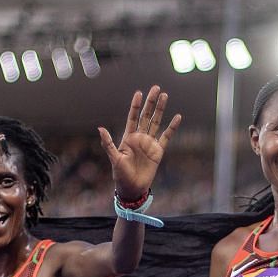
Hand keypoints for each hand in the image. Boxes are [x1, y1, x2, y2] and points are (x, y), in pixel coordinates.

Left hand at [101, 86, 183, 204]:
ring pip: (156, 122)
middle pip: (146, 116)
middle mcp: (139, 137)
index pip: (133, 117)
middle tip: (156, 88)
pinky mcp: (158, 151)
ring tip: (165, 96)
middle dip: (150, 102)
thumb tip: (100, 128)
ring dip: (160, 110)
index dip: (136, 105)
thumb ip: (108, 143)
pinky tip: (177, 117)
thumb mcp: (114, 158)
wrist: (133, 188)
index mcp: (128, 137)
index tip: (139, 93)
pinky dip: (172, 127)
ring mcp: (149, 143)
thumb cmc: (120, 175)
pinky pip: (167, 136)